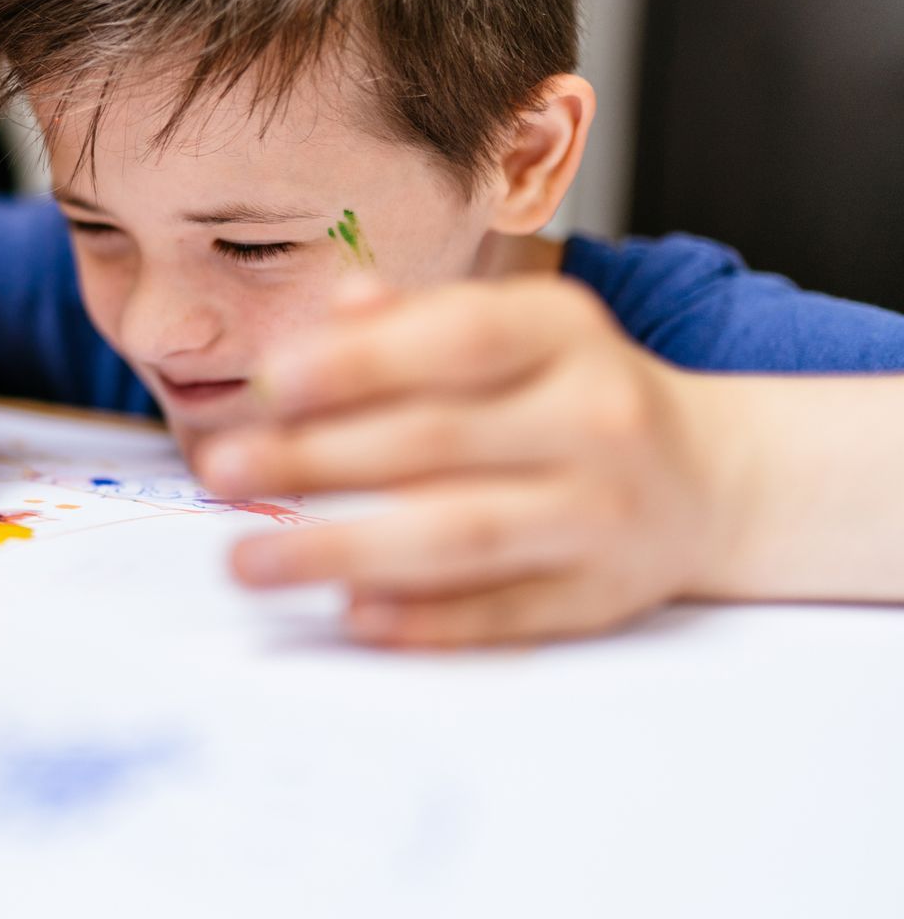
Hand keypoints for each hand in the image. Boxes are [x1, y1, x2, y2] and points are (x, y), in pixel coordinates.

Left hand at [198, 276, 739, 647]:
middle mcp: (595, 416)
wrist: (711, 477)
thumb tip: (326, 315)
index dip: (359, 361)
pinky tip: (352, 613)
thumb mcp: (509, 329)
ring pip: (463, 533)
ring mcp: (605, 512)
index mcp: (563, 332)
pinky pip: (504, 611)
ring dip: (346, 550)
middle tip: (223, 471)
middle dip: (317, 458)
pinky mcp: (604, 594)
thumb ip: (412, 322)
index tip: (269, 383)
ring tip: (251, 561)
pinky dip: (426, 618)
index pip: (456, 338)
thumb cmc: (566, 391)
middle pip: (439, 440)